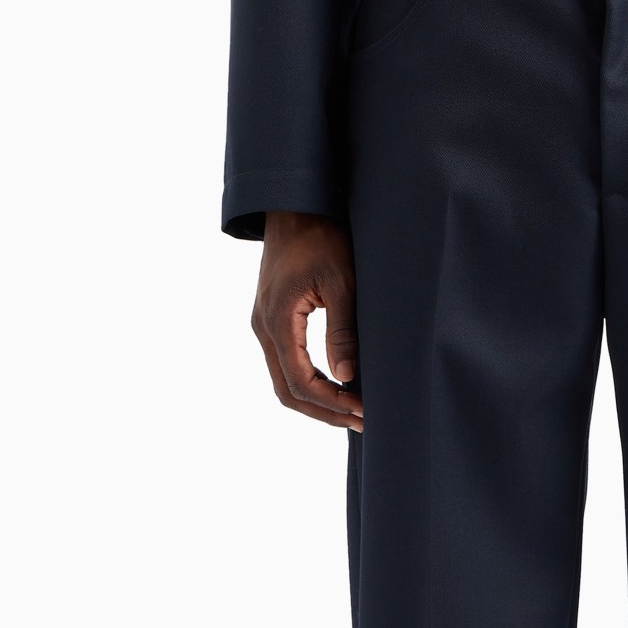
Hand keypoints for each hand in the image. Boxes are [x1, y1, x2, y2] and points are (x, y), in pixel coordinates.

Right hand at [250, 212, 363, 430]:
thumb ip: (343, 330)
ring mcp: (264, 325)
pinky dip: (309, 384)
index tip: (363, 410)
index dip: (333, 403)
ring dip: (317, 401)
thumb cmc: (321, 237)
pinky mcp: (272, 321)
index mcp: (278, 320)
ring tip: (352, 411)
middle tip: (362, 421)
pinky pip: (285, 365)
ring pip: (284, 382)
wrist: (294, 206)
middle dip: (325, 412)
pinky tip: (337, 387)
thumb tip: (347, 377)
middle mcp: (264, 327)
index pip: (301, 381)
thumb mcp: (341, 281)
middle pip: (287, 391)